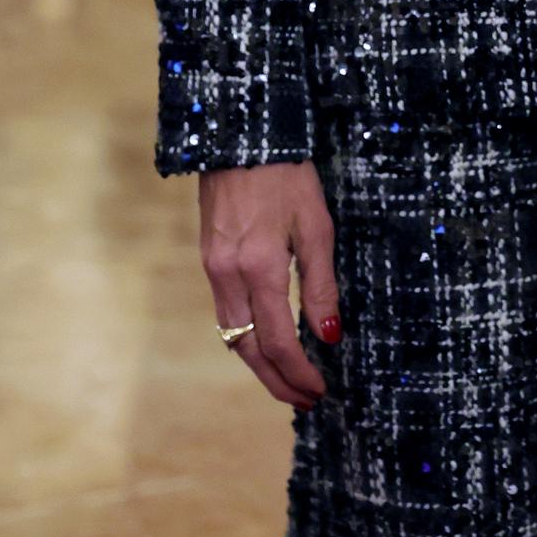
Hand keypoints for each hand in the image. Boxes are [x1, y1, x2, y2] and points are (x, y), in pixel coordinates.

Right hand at [198, 160, 343, 406]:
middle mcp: (229, 276)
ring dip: (259, 364)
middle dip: (276, 381)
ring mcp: (213, 268)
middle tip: (304, 400)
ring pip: (232, 335)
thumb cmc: (287, 176)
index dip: (299, 372)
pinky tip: (264, 340)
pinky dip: (245, 336)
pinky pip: (224, 312)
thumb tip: (329, 335)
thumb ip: (321, 284)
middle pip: (249, 350)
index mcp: (260, 269)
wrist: (241, 136)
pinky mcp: (208, 258)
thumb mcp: (315, 225)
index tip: (320, 390)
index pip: (279, 342)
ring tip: (287, 380)